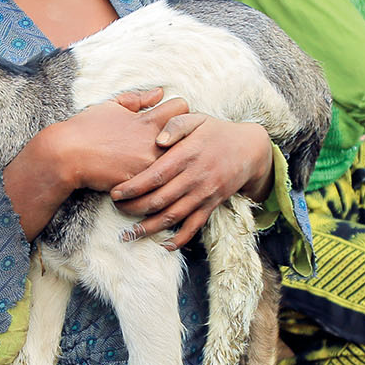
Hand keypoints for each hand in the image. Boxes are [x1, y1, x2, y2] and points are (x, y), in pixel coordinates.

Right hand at [52, 88, 192, 193]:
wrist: (66, 155)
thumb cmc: (86, 127)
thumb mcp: (111, 106)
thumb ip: (138, 99)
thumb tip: (160, 93)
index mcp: (147, 120)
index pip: (182, 108)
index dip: (179, 112)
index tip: (172, 119)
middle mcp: (152, 142)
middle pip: (187, 139)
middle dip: (183, 140)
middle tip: (175, 143)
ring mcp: (147, 165)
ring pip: (177, 165)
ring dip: (174, 163)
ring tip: (171, 164)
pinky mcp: (139, 183)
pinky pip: (160, 184)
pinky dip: (160, 182)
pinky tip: (155, 180)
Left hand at [109, 113, 272, 249]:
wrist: (249, 149)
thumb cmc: (216, 131)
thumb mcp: (196, 118)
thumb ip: (175, 125)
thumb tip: (157, 139)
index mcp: (187, 155)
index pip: (155, 175)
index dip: (133, 187)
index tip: (115, 193)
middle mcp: (195, 177)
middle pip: (160, 199)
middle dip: (135, 208)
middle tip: (116, 210)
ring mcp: (204, 194)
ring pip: (174, 216)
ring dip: (150, 228)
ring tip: (130, 234)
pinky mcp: (212, 205)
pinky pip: (195, 226)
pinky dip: (180, 239)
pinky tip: (164, 245)